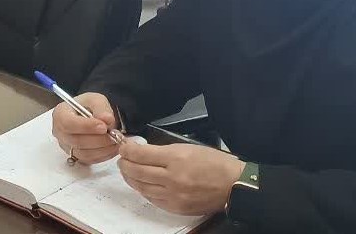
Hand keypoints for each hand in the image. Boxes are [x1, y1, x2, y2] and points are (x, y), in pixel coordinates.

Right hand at [51, 92, 119, 164]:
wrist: (91, 117)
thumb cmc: (89, 106)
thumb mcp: (96, 99)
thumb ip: (101, 107)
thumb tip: (107, 119)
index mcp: (60, 114)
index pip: (68, 124)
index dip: (86, 126)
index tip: (104, 126)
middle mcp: (59, 133)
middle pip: (77, 141)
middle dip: (99, 139)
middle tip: (114, 134)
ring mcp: (67, 147)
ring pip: (84, 153)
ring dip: (103, 149)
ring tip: (116, 140)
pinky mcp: (76, 156)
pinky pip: (89, 160)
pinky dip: (103, 155)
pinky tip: (112, 147)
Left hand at [118, 141, 245, 215]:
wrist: (233, 185)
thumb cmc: (214, 163)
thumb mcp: (188, 148)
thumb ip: (164, 151)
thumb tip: (143, 152)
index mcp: (176, 159)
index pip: (141, 155)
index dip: (127, 150)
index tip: (124, 147)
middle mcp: (172, 178)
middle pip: (137, 171)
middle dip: (125, 164)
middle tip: (122, 159)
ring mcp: (173, 195)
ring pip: (141, 187)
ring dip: (131, 178)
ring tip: (128, 171)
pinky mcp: (176, 207)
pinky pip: (152, 199)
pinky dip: (144, 190)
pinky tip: (141, 184)